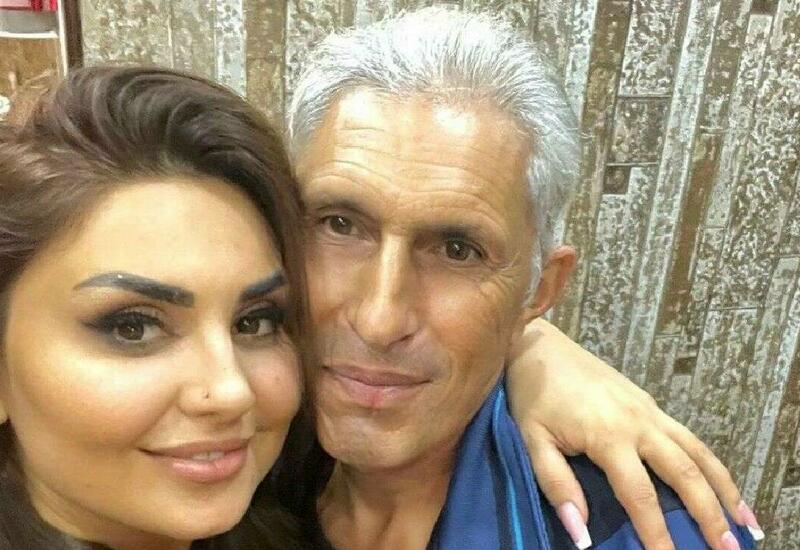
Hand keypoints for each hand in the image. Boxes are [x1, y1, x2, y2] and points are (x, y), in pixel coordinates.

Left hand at [506, 319, 763, 549]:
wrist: (538, 346)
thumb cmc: (532, 396)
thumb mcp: (533, 441)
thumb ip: (557, 486)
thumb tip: (582, 535)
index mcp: (609, 435)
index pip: (641, 495)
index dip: (657, 533)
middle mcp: (640, 422)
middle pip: (685, 473)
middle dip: (709, 515)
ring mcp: (649, 409)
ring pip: (698, 451)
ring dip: (724, 488)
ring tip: (744, 524)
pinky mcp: (649, 402)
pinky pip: (689, 437)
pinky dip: (710, 463)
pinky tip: (718, 483)